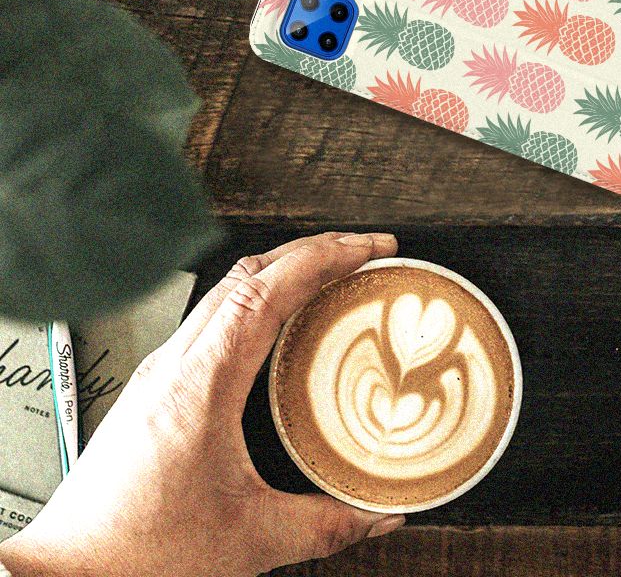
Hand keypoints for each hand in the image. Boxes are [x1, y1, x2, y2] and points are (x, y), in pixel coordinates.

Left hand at [0, 232, 403, 576]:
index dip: (323, 257)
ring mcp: (161, 369)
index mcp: (201, 383)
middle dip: (312, 250)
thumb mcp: (250, 539)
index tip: (366, 248)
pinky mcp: (155, 385)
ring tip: (329, 276)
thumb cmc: (137, 553)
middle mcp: (176, 363)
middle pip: (249, 272)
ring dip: (283, 270)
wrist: (69, 574)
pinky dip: (257, 299)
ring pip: (227, 289)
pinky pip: (213, 317)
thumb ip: (326, 525)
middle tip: (361, 251)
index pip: (267, 290)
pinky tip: (279, 324)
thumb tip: (379, 514)